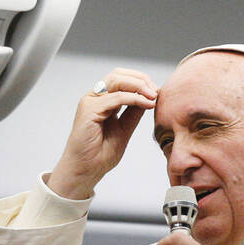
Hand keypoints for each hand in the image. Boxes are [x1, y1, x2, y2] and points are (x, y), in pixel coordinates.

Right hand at [47, 69, 157, 198]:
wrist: (87, 169)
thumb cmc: (101, 153)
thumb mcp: (125, 129)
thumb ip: (133, 113)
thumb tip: (149, 98)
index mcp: (103, 101)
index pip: (122, 79)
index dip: (141, 82)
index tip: (156, 93)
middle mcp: (95, 98)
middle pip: (119, 74)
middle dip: (141, 79)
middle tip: (156, 91)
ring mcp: (90, 102)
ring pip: (116, 80)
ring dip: (139, 85)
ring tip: (153, 96)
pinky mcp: (89, 109)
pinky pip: (116, 97)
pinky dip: (134, 98)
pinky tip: (146, 104)